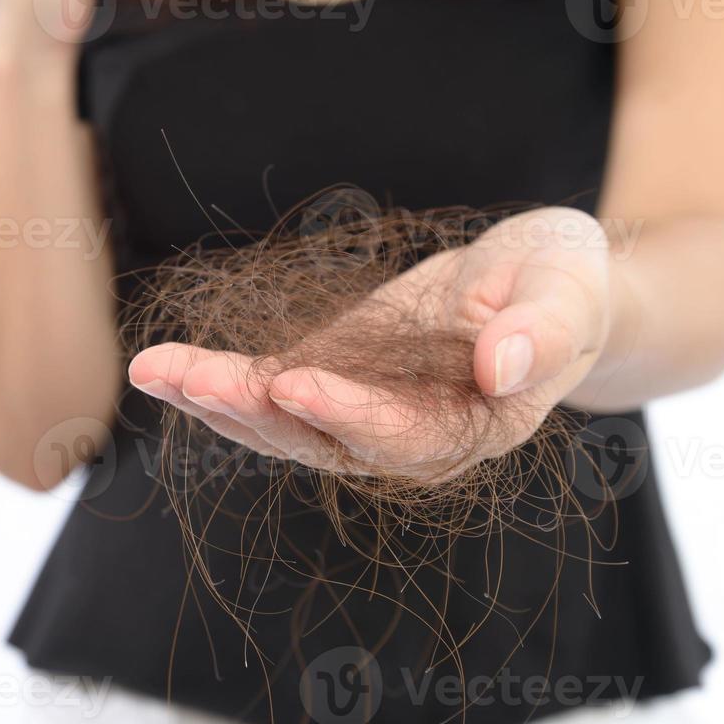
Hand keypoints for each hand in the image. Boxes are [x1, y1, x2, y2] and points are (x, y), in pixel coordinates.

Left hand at [127, 207, 614, 481]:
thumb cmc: (563, 282)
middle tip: (189, 379)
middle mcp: (412, 437)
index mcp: (478, 425)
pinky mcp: (332, 384)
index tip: (294, 382)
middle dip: (254, 411)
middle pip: (325, 440)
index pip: (408, 435)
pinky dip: (217, 381)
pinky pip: (269, 391)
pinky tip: (164, 366)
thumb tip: (502, 368)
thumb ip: (543, 329)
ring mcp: (365, 416)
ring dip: (217, 400)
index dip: (352, 415)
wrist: (540, 284)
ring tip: (155, 371)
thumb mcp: (568, 286)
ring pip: (283, 425)